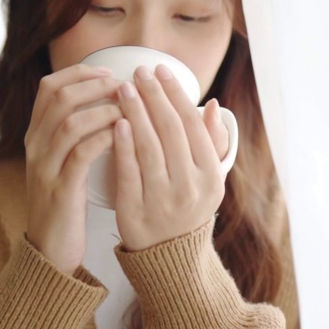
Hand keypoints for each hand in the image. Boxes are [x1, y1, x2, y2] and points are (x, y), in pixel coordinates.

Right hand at [24, 63, 123, 272]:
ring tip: (130, 109)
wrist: (50, 250)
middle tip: (125, 85)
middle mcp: (35, 147)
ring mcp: (44, 168)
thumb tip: (111, 100)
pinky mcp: (60, 190)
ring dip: (104, 111)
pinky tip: (125, 136)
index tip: (109, 71)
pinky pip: (81, 155)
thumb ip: (77, 132)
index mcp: (36, 135)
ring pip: (70, 123)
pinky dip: (104, 139)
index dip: (80, 73)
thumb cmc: (68, 202)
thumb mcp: (64, 162)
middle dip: (96, 86)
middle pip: (59, 98)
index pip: (49, 86)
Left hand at [112, 64, 230, 250]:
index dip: (175, 94)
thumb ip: (211, 142)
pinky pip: (128, 173)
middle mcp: (190, 188)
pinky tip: (116, 123)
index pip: (192, 124)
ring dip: (135, 113)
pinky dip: (123, 147)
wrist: (170, 258)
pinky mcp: (136, 214)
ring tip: (123, 89)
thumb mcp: (209, 180)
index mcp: (211, 176)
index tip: (160, 70)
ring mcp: (163, 202)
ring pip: (148, 148)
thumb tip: (212, 105)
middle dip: (153, 96)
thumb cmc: (188, 208)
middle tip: (138, 72)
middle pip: (170, 131)